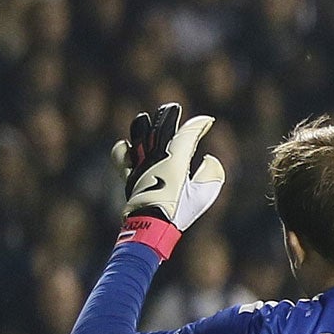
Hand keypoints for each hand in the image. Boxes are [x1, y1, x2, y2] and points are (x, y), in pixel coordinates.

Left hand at [112, 103, 223, 230]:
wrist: (152, 225)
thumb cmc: (180, 212)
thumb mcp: (205, 194)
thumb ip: (211, 173)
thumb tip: (208, 159)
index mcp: (176, 160)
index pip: (188, 133)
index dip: (199, 124)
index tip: (207, 121)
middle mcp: (156, 156)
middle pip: (161, 126)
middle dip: (170, 115)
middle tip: (175, 108)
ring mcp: (140, 163)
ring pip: (139, 134)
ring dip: (146, 123)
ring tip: (149, 119)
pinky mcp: (129, 174)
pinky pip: (121, 154)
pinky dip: (126, 147)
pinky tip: (131, 147)